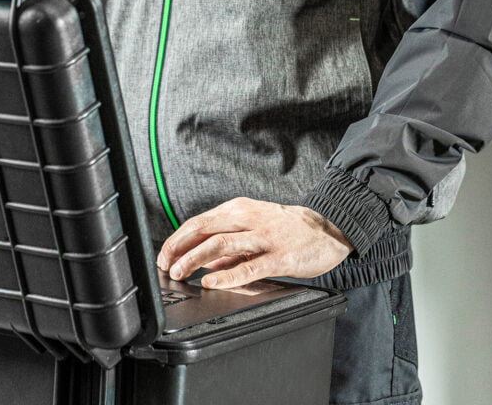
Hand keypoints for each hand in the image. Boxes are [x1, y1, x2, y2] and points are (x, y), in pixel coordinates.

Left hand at [156, 196, 353, 288]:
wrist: (327, 229)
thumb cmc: (288, 229)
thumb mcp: (254, 227)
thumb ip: (229, 244)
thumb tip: (204, 262)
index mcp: (239, 209)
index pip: (199, 221)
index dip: (177, 239)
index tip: (164, 255)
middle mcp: (248, 218)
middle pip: (204, 229)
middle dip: (179, 248)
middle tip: (165, 265)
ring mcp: (263, 236)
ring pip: (221, 244)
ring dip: (195, 259)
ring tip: (180, 272)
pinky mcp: (278, 256)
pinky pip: (248, 266)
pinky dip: (227, 274)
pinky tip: (212, 282)